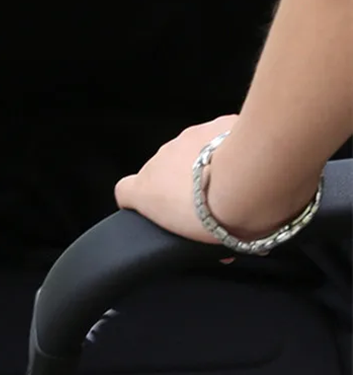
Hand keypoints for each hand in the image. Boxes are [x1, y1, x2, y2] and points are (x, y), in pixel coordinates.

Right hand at [114, 115, 238, 244]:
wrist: (250, 182)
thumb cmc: (219, 218)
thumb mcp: (198, 242)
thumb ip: (198, 238)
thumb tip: (223, 251)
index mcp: (146, 191)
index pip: (124, 191)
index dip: (138, 199)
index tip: (157, 209)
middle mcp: (160, 160)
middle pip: (163, 171)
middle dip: (183, 184)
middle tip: (210, 203)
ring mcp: (187, 138)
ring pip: (191, 151)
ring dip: (206, 164)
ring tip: (234, 181)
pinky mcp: (215, 123)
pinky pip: (218, 135)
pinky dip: (230, 146)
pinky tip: (250, 163)